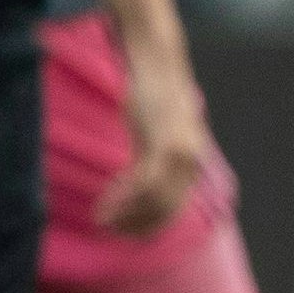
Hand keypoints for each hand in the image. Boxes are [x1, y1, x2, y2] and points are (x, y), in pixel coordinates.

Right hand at [99, 29, 217, 238]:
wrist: (158, 61)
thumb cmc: (153, 91)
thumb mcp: (155, 129)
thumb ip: (152, 153)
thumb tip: (140, 176)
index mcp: (191, 160)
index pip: (175, 206)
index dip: (150, 223)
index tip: (126, 232)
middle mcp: (190, 161)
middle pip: (166, 209)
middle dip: (136, 224)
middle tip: (110, 230)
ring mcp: (178, 154)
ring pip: (153, 201)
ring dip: (125, 214)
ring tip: (102, 219)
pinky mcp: (161, 144)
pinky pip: (141, 183)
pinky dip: (121, 198)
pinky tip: (103, 204)